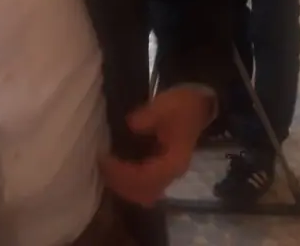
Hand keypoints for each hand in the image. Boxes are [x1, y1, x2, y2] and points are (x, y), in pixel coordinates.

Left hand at [100, 87, 215, 206]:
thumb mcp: (165, 105)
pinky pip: (144, 187)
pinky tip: (114, 170)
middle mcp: (172, 173)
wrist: (197, 105)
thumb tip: (130, 125)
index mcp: (174, 161)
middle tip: (101, 166)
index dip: (123, 173)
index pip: (146, 177)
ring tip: (105, 169)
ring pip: (144, 193)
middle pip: (145, 192)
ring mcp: (167, 174)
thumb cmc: (181, 106)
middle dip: (120, 183)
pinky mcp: (161, 171)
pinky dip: (128, 183)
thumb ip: (148, 116)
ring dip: (123, 187)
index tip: (104, 159)